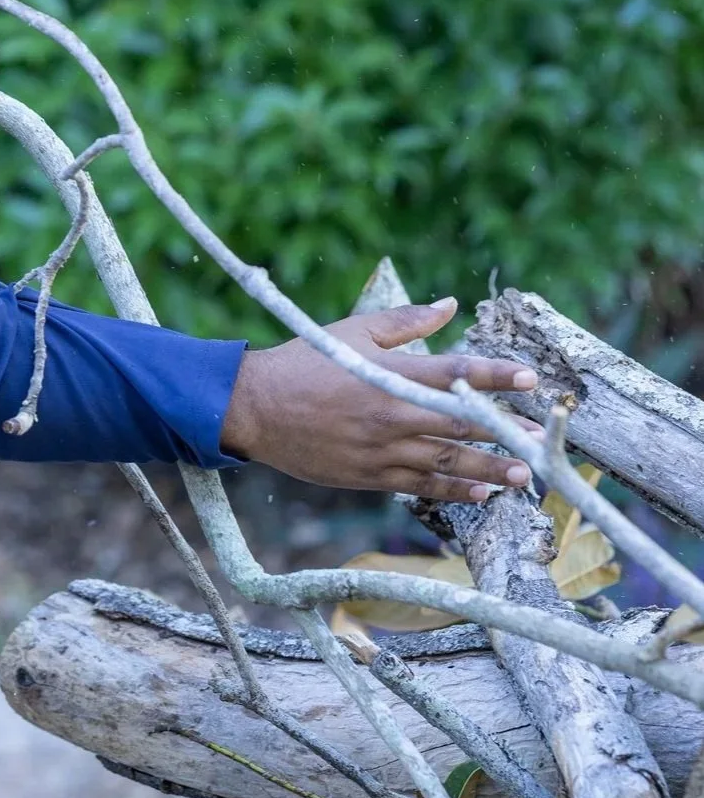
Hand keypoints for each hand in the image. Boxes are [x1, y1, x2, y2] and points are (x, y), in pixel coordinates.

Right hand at [219, 298, 540, 500]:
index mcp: (388, 372)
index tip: (530, 378)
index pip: (455, 372)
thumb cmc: (305, 362)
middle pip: (461, 423)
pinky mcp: (369, 475)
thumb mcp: (353, 331)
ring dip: (491, 468)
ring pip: (448, 462)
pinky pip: (421, 486)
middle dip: (506, 429)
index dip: (496, 375)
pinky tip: (483, 491)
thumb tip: (451, 306)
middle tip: (542, 437)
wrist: (255, 407)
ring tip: (526, 473)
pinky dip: (455, 490)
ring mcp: (381, 449)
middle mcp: (391, 413)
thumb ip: (406, 321)